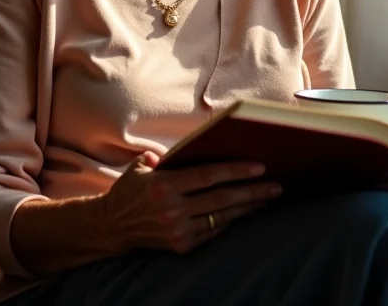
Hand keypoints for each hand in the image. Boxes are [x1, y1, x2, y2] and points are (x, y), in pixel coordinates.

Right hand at [101, 152, 281, 253]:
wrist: (112, 226)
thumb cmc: (132, 189)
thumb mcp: (142, 166)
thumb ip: (168, 155)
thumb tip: (200, 141)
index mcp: (164, 185)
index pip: (208, 176)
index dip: (235, 170)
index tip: (259, 166)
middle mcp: (172, 209)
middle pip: (222, 198)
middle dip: (252, 191)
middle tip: (275, 185)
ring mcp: (178, 230)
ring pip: (222, 216)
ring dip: (248, 207)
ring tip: (267, 197)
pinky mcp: (182, 246)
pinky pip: (213, 231)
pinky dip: (231, 220)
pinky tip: (244, 211)